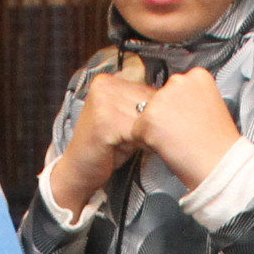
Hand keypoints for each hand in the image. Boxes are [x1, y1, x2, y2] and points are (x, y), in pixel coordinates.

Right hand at [54, 56, 156, 208]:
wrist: (78, 171)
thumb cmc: (105, 150)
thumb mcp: (125, 122)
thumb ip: (143, 109)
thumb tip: (176, 106)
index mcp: (108, 81)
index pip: (149, 90)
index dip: (159, 111)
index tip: (162, 125)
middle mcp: (104, 86)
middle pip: (149, 102)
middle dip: (156, 123)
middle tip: (153, 139)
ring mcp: (102, 102)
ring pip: (146, 117)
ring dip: (150, 135)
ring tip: (142, 145)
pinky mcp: (104, 121)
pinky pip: (138, 131)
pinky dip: (143, 143)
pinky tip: (136, 149)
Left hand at [136, 65, 243, 192]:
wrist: (220, 165)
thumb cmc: (219, 145)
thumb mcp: (212, 107)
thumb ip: (191, 98)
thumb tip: (176, 104)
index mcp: (198, 76)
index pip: (175, 87)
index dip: (180, 107)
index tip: (191, 119)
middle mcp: (178, 81)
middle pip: (159, 98)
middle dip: (167, 116)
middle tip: (186, 132)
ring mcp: (163, 98)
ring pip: (147, 114)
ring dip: (157, 129)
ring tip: (180, 140)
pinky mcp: (149, 118)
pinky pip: (138, 131)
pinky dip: (149, 142)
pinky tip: (170, 147)